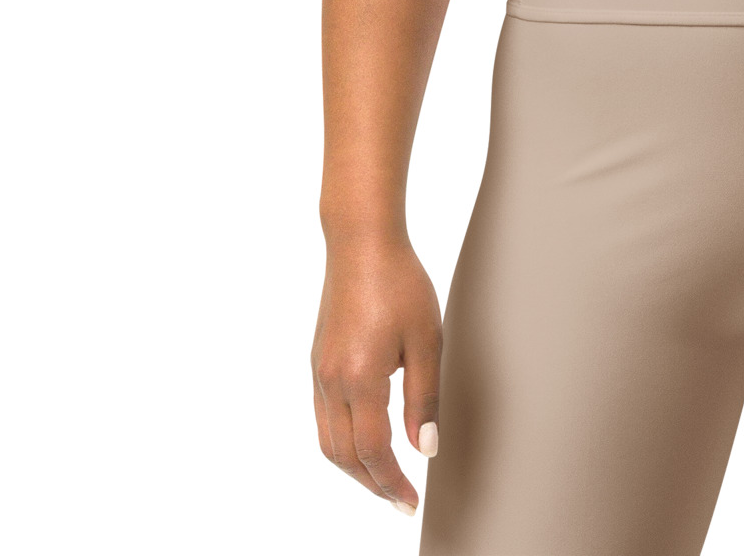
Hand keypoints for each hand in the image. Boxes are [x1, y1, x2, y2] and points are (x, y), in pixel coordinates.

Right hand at [311, 236, 442, 514]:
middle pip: (343, 456)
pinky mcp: (317, 360)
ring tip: (384, 477)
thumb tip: (426, 449)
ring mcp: (319, 371)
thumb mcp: (426, 339)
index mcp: (359, 379)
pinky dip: (342, 440)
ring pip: (327, 441)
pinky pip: (323, 417)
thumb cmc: (400, 282)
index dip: (392, 483)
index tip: (411, 503)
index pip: (373, 452)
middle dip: (372, 484)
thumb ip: (424, 398)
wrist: (361, 241)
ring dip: (354, 467)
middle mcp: (331, 381)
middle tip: (399, 499)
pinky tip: (364, 438)